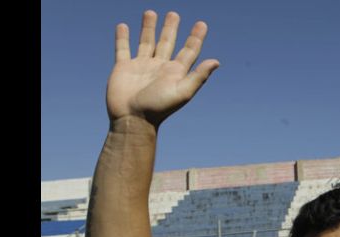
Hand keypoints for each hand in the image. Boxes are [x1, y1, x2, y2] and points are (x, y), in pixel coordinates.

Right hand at [106, 11, 219, 127]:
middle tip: (174, 14)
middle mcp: (159, 67)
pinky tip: (123, 26)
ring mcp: (141, 66)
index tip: (202, 24)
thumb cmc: (159, 108)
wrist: (133, 119)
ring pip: (146, 42)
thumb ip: (198, 76)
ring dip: (148, 28)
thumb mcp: (182, 92)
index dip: (196, 38)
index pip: (188, 51)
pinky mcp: (123, 68)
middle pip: (167, 42)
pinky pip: (123, 49)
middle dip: (171, 28)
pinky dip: (122, 38)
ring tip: (150, 12)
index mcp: (175, 72)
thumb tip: (216, 61)